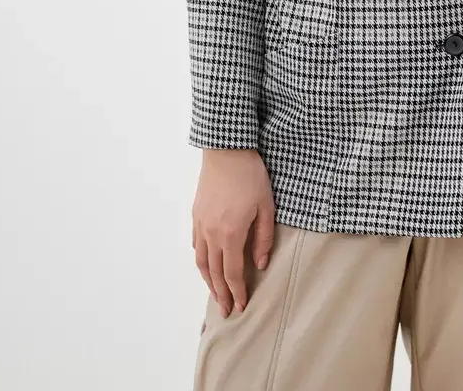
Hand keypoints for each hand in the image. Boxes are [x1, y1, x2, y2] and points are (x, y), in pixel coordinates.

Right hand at [192, 148, 275, 316]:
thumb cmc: (250, 175)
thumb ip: (263, 237)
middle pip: (214, 272)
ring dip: (208, 281)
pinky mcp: (196, 214)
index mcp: (231, 234)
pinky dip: (201, 260)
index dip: (237, 292)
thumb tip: (260, 264)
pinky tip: (206, 265)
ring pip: (201, 261)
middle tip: (226, 311)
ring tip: (215, 295)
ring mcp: (201, 224)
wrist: (227, 150)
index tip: (241, 307)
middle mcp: (212, 234)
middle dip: (221, 294)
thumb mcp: (266, 206)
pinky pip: (196, 245)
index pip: (233, 272)